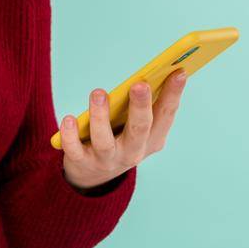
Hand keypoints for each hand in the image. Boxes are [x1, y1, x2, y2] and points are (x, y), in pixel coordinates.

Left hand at [56, 70, 188, 191]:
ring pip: (105, 141)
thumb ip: (141, 106)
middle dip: (141, 107)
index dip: (173, 94)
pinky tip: (69, 119)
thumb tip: (149, 74)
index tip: (179, 72)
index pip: (166, 115)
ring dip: (101, 116)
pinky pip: (75, 150)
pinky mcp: (82, 163)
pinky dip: (71, 135)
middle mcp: (132, 152)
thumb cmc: (118, 139)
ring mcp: (107, 159)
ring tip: (98, 93)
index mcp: (152, 140)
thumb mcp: (136, 128)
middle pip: (139, 129)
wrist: (93, 175)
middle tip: (140, 84)